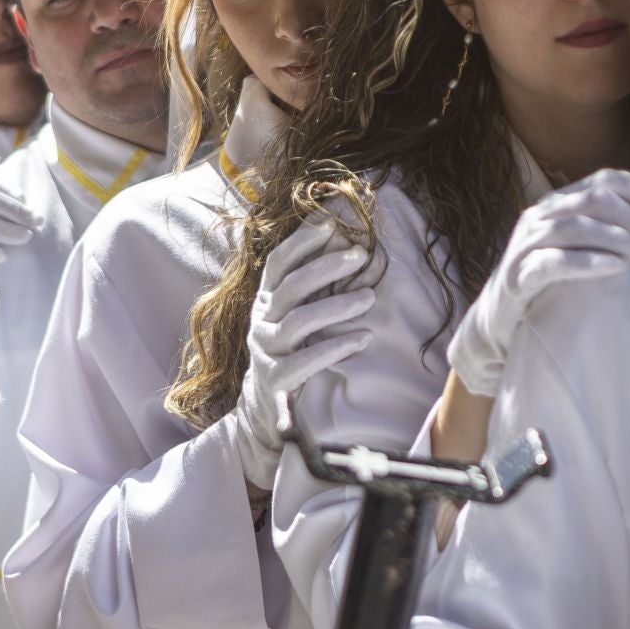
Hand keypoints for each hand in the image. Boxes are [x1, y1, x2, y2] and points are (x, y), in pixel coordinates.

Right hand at [232, 218, 375, 489]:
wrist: (263, 404)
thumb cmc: (290, 348)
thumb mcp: (294, 312)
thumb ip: (311, 282)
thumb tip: (338, 234)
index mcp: (265, 299)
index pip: (277, 263)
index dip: (300, 242)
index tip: (329, 224)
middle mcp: (260, 321)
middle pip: (291, 288)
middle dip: (325, 267)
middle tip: (359, 255)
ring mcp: (265, 350)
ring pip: (298, 322)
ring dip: (336, 307)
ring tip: (369, 297)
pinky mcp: (275, 379)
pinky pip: (304, 362)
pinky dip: (334, 349)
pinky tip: (363, 339)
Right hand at [447, 168, 629, 395]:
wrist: (500, 317)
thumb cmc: (551, 281)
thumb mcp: (580, 247)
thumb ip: (608, 230)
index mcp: (559, 201)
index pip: (604, 179)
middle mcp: (541, 214)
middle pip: (595, 200)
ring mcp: (526, 243)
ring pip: (576, 227)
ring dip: (619, 239)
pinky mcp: (518, 275)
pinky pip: (554, 262)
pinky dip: (588, 262)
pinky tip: (616, 268)